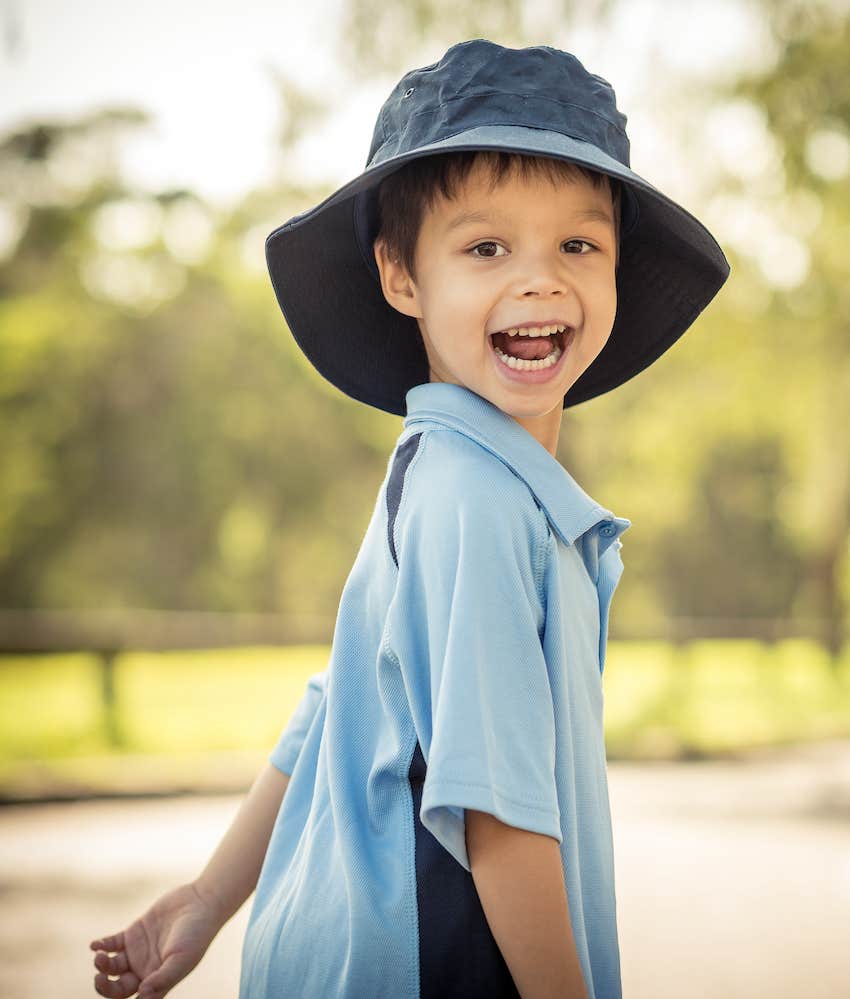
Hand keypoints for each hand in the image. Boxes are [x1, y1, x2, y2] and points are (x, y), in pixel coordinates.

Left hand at [89, 881, 221, 997]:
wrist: (201, 902)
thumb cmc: (197, 934)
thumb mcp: (182, 958)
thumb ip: (162, 978)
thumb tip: (141, 996)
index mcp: (157, 982)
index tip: (113, 990)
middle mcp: (145, 970)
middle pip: (117, 988)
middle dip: (104, 986)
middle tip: (98, 978)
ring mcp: (138, 952)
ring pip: (112, 966)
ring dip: (102, 965)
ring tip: (100, 957)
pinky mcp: (134, 933)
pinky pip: (112, 944)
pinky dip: (102, 945)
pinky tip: (96, 945)